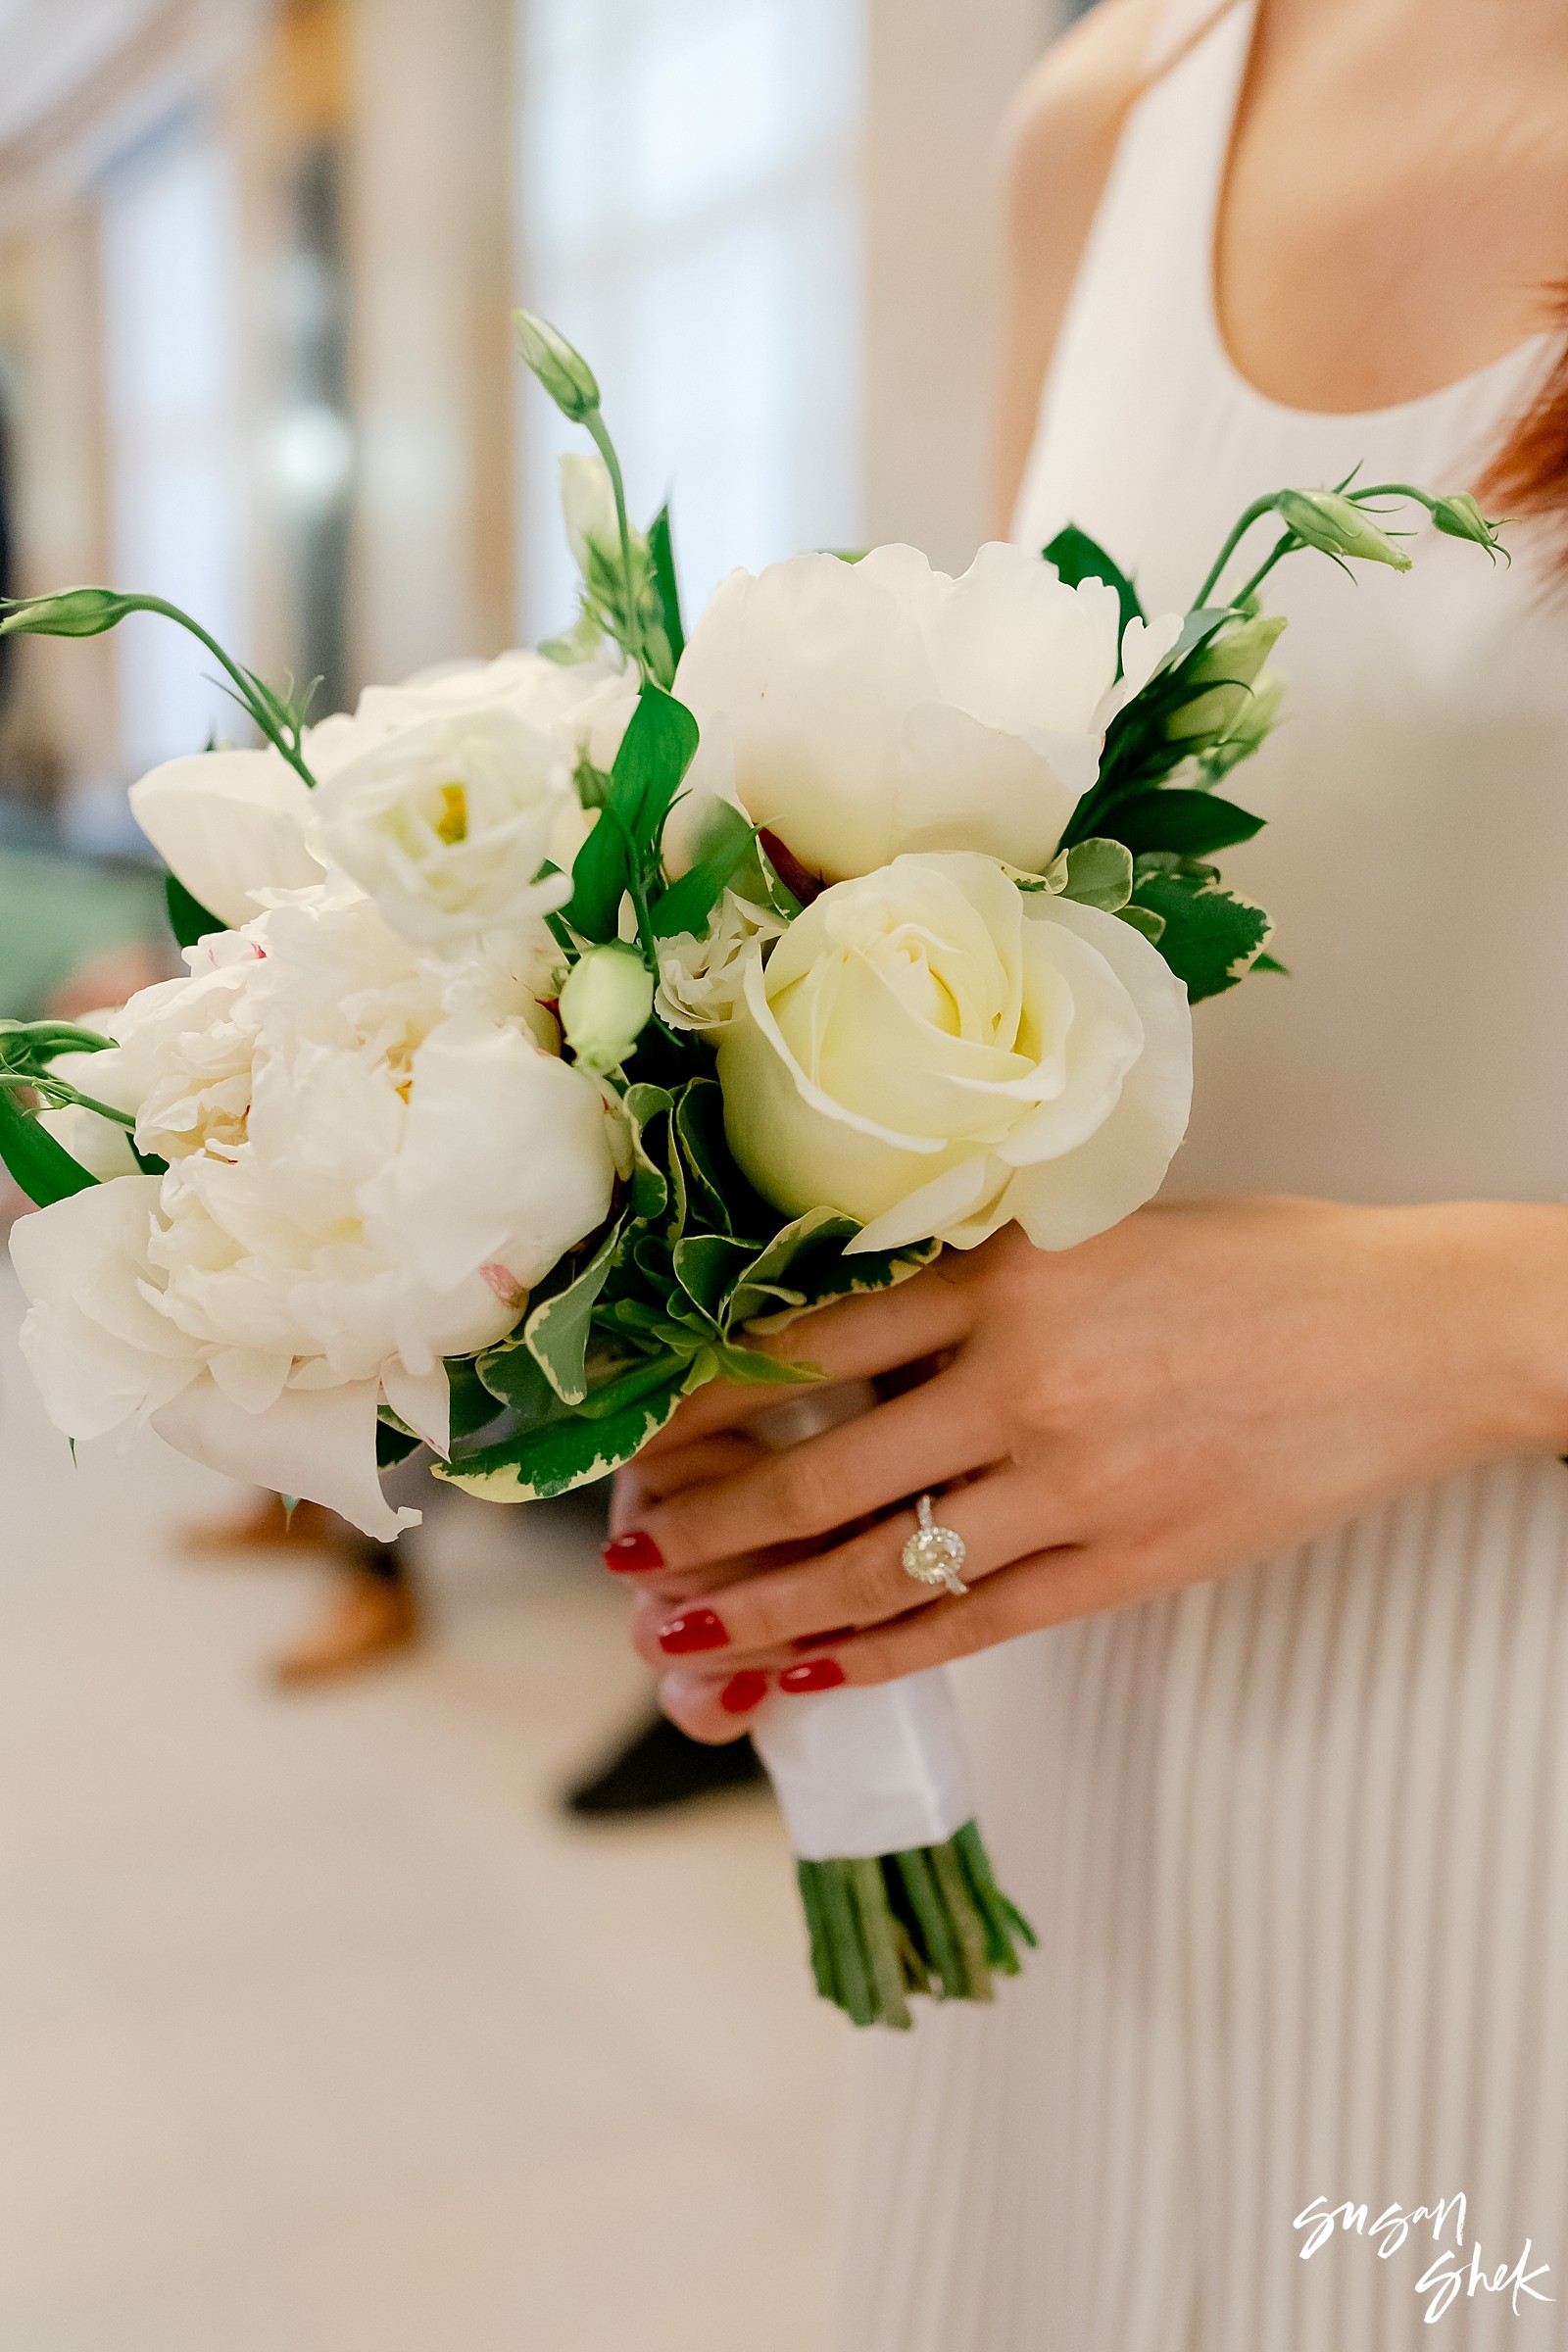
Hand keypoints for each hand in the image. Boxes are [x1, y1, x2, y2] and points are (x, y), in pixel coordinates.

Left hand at [607, 1197, 1567, 1739]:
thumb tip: (836, 1337)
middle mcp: (1019, 1380)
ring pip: (872, 1568)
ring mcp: (1072, 1483)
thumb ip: (972, 1284)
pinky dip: (876, 1655)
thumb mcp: (1095, 1234)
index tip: (639, 1439)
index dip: (702, 1403)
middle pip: (814, 1472)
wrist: (1407, 1333)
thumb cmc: (1255, 1268)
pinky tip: (804, 1672)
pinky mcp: (1125, 1564)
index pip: (804, 1345)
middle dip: (703, 1529)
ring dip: (758, 1612)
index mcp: (1004, 1275)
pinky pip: (971, 1624)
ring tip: (682, 1640)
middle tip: (633, 1563)